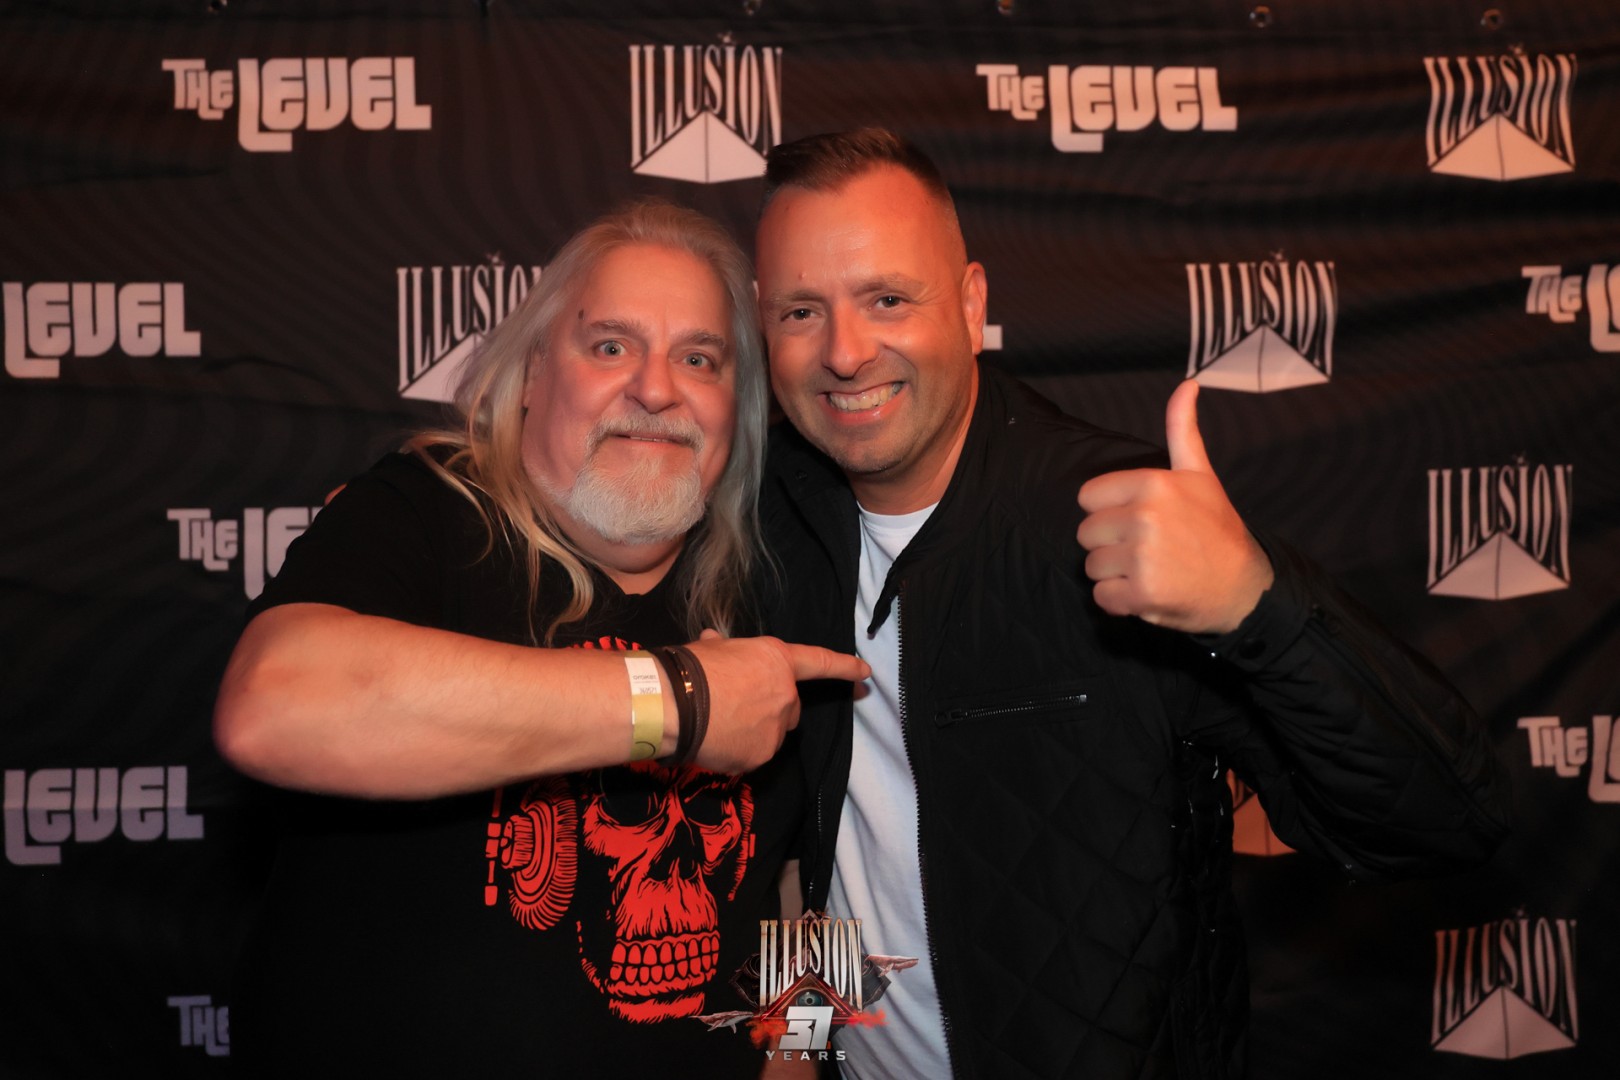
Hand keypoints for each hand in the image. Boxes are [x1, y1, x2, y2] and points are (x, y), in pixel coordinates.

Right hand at [684, 630, 869, 773]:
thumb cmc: (692, 668)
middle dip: (769, 707)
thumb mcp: (710, 649)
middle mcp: (786, 695)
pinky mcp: (761, 755)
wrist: (675, 704)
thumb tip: (712, 642)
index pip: (820, 662)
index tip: (865, 673)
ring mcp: (776, 728)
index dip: (844, 667)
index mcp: (777, 660)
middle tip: (734, 704)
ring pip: (771, 733)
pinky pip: (753, 754)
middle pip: (788, 707)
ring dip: (754, 729)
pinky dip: (738, 750)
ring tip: (718, 723)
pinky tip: (715, 740)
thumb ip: (723, 650)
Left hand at [1076, 380, 1273, 633]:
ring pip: (1091, 566)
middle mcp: (1145, 517)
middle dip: (1111, 546)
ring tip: (1151, 571)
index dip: (1110, 512)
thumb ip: (1182, 430)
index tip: (1141, 521)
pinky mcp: (1142, 594)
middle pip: (1086, 533)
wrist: (1245, 588)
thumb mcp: (1200, 475)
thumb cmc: (1217, 530)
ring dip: (1115, 575)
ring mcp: (1143, 557)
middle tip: (1149, 550)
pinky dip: (1120, 603)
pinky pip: (1102, 597)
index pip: (1088, 498)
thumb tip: (1187, 384)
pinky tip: (1148, 594)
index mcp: (1153, 484)